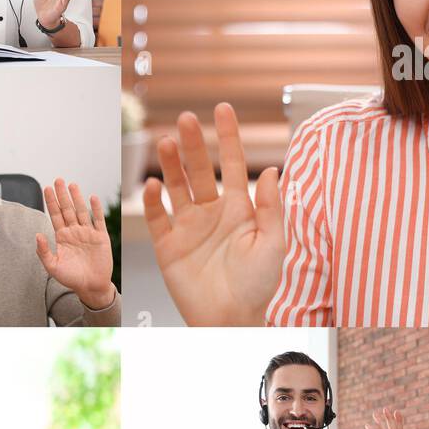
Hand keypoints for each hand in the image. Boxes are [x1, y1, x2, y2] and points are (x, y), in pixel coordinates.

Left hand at [35, 179, 114, 309]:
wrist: (91, 287)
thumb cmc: (71, 278)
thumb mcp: (52, 266)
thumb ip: (44, 251)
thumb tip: (37, 234)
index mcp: (62, 237)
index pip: (55, 215)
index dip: (51, 202)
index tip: (46, 189)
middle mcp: (74, 231)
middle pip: (67, 209)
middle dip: (62, 195)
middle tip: (58, 180)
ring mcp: (88, 233)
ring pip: (81, 211)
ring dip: (77, 198)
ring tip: (72, 185)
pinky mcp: (101, 237)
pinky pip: (98, 220)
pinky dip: (96, 209)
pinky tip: (92, 197)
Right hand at [142, 103, 284, 325]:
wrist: (230, 319)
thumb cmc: (257, 284)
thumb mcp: (273, 244)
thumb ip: (271, 208)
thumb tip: (272, 170)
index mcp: (240, 208)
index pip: (233, 163)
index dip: (229, 136)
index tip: (224, 109)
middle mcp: (213, 212)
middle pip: (200, 169)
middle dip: (193, 143)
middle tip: (186, 119)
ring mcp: (189, 226)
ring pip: (177, 187)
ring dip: (171, 164)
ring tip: (166, 141)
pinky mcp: (169, 245)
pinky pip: (159, 218)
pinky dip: (155, 201)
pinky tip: (155, 184)